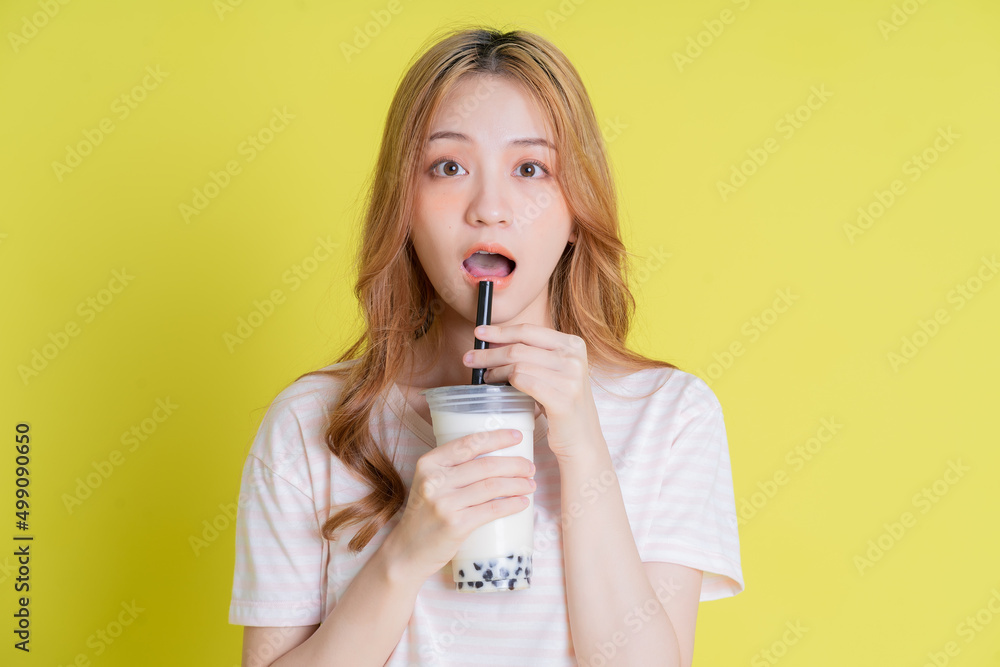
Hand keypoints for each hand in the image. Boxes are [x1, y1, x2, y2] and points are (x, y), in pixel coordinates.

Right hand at [387, 428, 535, 581]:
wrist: (408, 549)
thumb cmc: (426, 513)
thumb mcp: (430, 483)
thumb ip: (453, 468)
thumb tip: (495, 454)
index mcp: (429, 463)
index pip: (469, 443)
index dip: (497, 438)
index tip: (517, 437)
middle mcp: (435, 480)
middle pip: (485, 465)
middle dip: (514, 464)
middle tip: (529, 467)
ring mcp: (445, 503)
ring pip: (491, 486)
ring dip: (517, 484)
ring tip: (530, 484)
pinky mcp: (456, 524)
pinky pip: (491, 510)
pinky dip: (511, 505)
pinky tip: (523, 502)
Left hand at [462, 323, 602, 462]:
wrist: (582, 439)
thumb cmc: (561, 404)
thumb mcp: (554, 372)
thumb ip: (532, 354)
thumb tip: (494, 341)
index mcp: (573, 345)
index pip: (529, 330)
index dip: (501, 330)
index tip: (479, 332)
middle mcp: (574, 358)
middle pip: (519, 347)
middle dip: (490, 352)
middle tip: (470, 358)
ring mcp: (571, 378)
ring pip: (517, 364)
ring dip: (494, 369)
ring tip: (485, 376)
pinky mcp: (562, 399)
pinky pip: (522, 381)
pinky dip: (504, 382)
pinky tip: (495, 386)